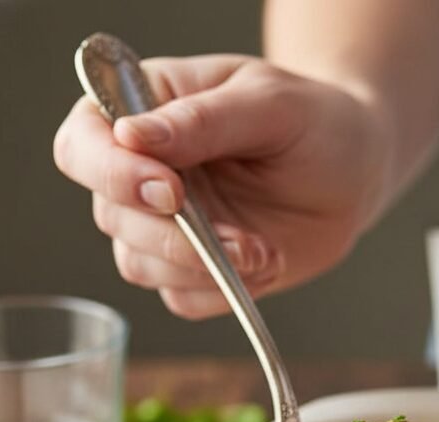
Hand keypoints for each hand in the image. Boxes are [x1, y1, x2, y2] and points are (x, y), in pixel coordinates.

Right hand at [53, 55, 387, 317]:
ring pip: (140, 266)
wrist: (355, 175)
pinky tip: (264, 267)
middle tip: (242, 239)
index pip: (83, 145)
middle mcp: (139, 171)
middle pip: (112, 217)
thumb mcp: (269, 104)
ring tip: (264, 252)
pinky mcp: (192, 273)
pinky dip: (222, 293)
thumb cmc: (313, 123)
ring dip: (203, 270)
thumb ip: (203, 120)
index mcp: (141, 110)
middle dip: (176, 238)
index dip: (112, 174)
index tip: (171, 191)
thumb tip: (132, 136)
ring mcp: (162, 226)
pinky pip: (182, 300)